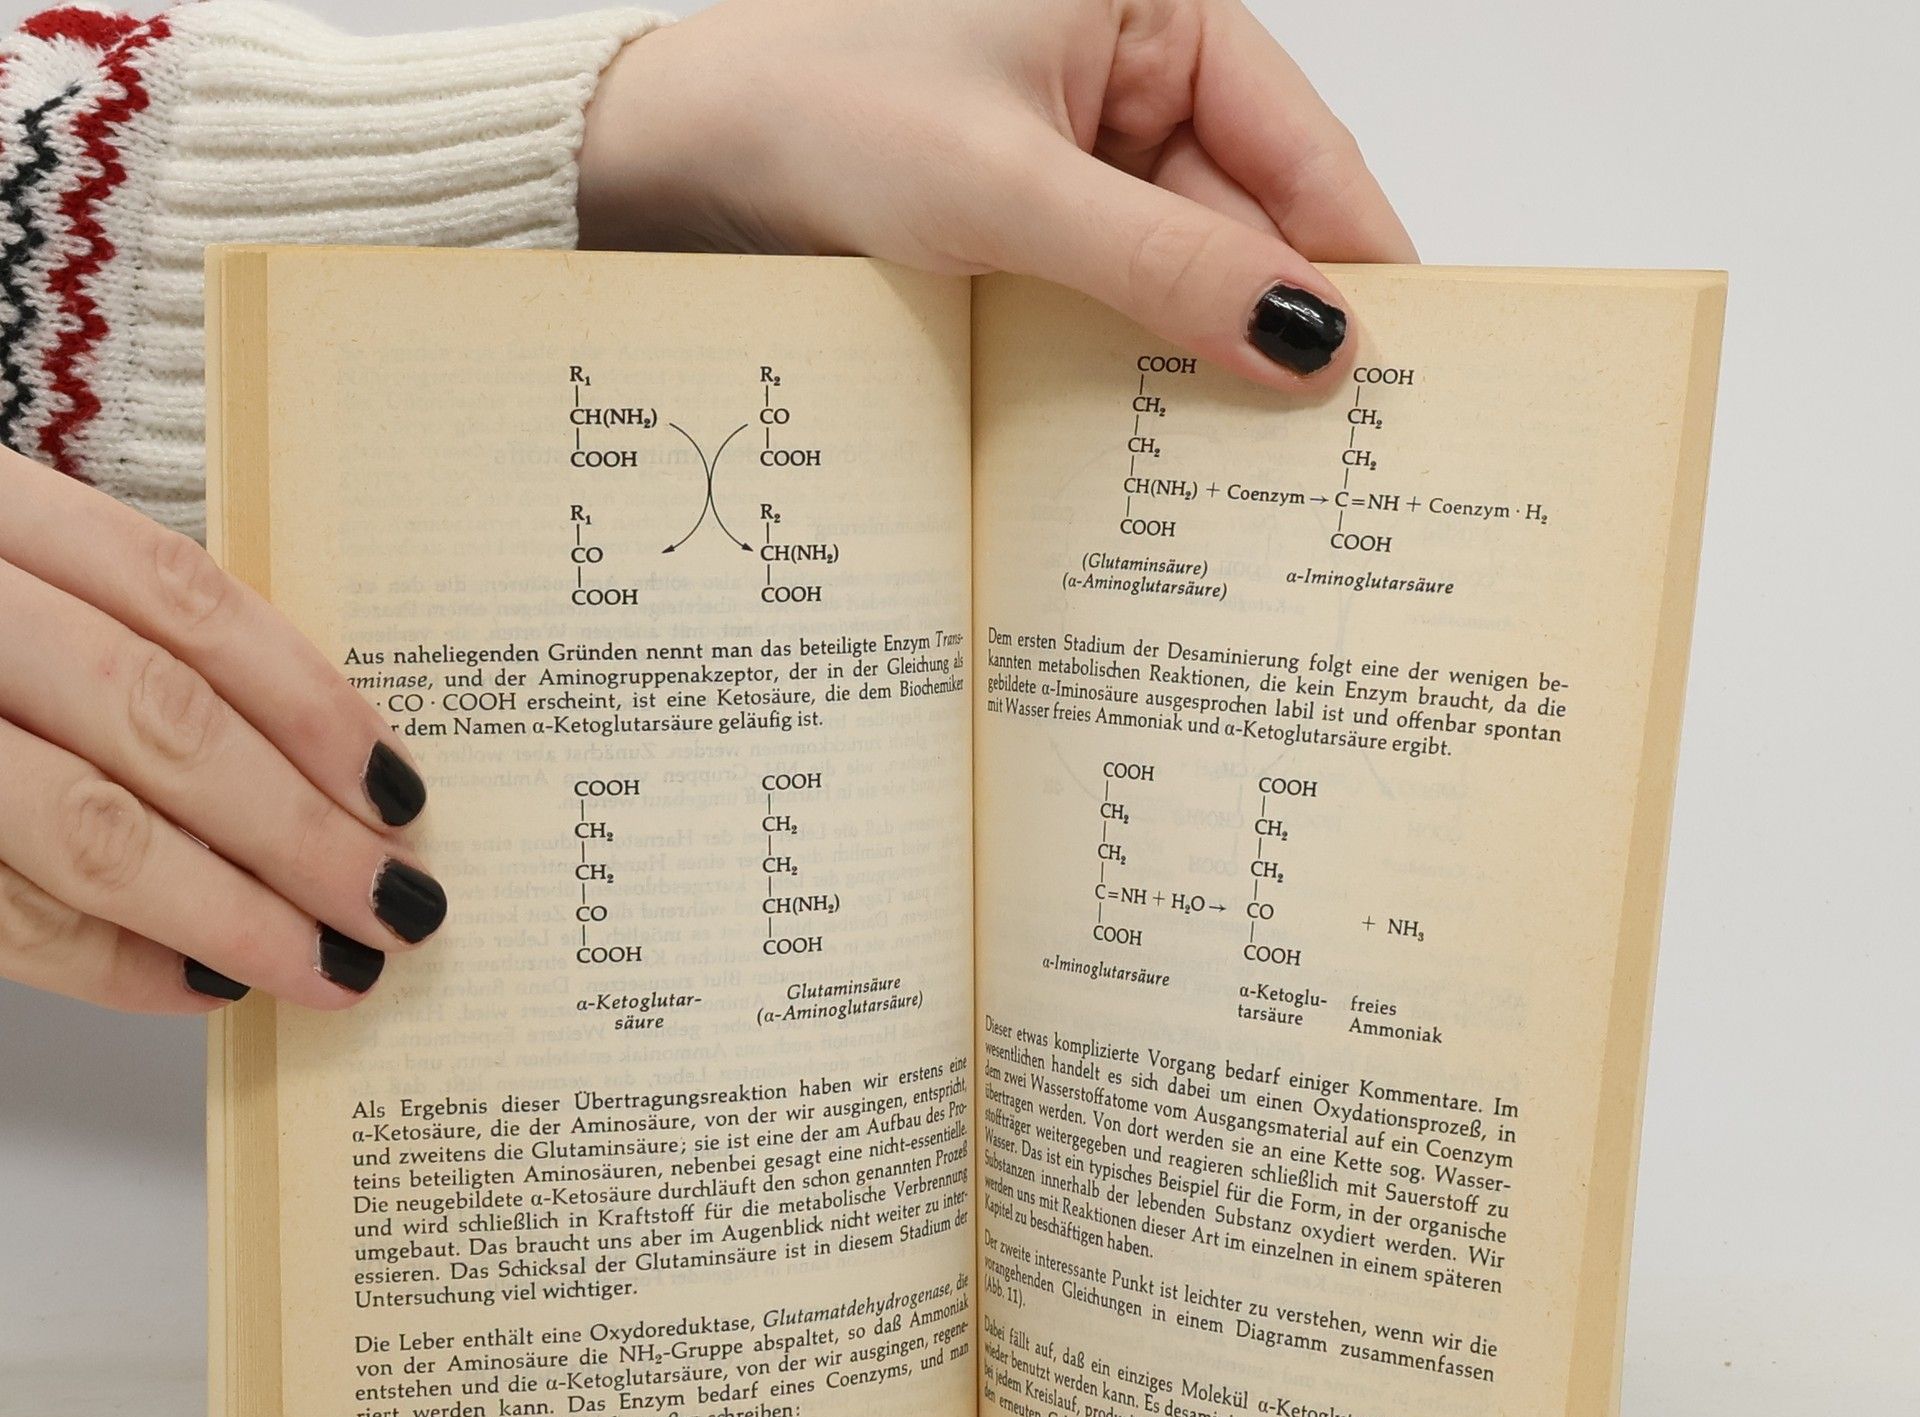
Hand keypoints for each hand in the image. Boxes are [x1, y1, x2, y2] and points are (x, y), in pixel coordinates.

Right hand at [0, 451, 445, 1013]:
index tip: (402, 792)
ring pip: (83, 829)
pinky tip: (202, 986)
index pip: (182, 599)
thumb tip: (315, 765)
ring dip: (228, 916)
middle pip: (155, 721)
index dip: (309, 703)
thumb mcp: (8, 565)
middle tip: (398, 906)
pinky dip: (107, 963)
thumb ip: (120, 628)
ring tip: (330, 966)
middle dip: (297, 832)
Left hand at [579, 0, 1415, 383]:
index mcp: (1159, 9)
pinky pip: (1117, 290)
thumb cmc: (824, 109)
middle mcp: (1135, 71)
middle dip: (1278, 323)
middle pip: (1249, 214)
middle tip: (1333, 449)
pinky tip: (1161, 427)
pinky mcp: (1036, 216)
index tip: (1406, 362)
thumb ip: (1167, 266)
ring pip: (1184, 264)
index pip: (1301, 144)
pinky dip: (1137, 353)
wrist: (687, 150)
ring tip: (1253, 461)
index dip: (1356, 257)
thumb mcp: (1013, 191)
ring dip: (1205, 352)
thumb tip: (1305, 338)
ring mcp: (1084, 150)